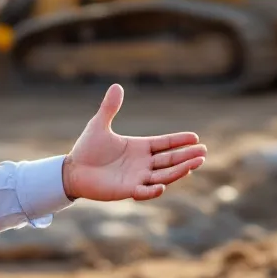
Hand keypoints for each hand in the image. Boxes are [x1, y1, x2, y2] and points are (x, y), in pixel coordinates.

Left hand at [61, 84, 206, 201]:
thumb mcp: (99, 124)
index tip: (196, 138)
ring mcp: (137, 178)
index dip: (180, 141)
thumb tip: (117, 85)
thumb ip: (110, 107)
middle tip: (203, 153)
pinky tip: (162, 186)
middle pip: (170, 160)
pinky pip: (144, 192)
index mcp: (140, 147)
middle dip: (187, 157)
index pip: (165, 144)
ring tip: (194, 165)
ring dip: (179, 171)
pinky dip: (153, 191)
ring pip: (164, 175)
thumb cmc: (87, 148)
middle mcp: (143, 163)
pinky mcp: (127, 190)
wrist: (73, 170)